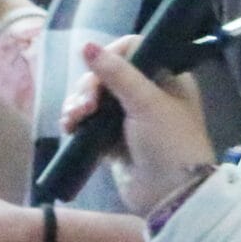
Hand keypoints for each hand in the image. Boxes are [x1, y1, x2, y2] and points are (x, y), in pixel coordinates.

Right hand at [58, 35, 213, 214]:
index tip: (98, 69)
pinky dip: (77, 120)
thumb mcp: (146, 102)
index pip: (133, 50)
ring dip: (78, 103)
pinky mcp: (112, 139)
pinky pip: (88, 121)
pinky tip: (70, 126)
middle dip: (89, 87)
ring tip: (74, 119)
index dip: (111, 56)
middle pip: (107, 74)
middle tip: (86, 105)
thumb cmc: (169, 143)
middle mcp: (147, 93)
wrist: (170, 196)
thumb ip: (116, 73)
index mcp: (166, 77)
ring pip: (94, 97)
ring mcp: (128, 117)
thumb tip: (86, 45)